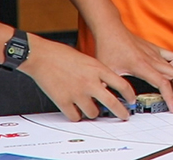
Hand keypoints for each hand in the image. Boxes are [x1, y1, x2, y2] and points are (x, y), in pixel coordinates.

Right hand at [20, 35, 135, 120]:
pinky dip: (76, 116)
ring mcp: (77, 93)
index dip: (130, 95)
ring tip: (90, 108)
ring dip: (93, 113)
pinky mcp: (63, 101)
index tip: (131, 100)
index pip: (122, 85)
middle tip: (124, 116)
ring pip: (93, 113)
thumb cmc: (62, 55)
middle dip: (121, 113)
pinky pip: (75, 117)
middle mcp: (90, 82)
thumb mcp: (88, 59)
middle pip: (112, 103)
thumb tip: (107, 87)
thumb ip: (98, 73)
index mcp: (98, 69)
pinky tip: (75, 110)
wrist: (41, 56)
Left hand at [92, 24, 172, 112]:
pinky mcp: (155, 49)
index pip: (162, 83)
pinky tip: (169, 73)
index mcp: (141, 66)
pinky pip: (172, 57)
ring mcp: (155, 53)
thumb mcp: (107, 72)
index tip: (172, 108)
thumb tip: (111, 104)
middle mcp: (152, 59)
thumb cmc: (108, 47)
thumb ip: (110, 90)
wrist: (110, 30)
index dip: (170, 97)